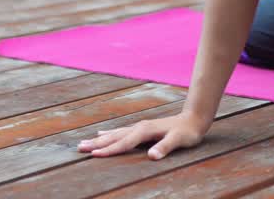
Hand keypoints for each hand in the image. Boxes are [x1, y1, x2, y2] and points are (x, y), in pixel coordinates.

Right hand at [76, 113, 206, 159]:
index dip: (109, 150)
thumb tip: (152, 156)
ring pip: (114, 134)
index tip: (94, 155)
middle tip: (79, 148)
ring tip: (83, 143)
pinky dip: (108, 134)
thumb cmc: (187, 131)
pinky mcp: (141, 128)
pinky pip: (120, 132)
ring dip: (99, 139)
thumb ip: (165, 147)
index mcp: (144, 131)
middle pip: (114, 137)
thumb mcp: (179, 140)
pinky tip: (101, 134)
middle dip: (96, 143)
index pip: (123, 143)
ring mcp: (139, 127)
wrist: (194, 118)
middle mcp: (139, 127)